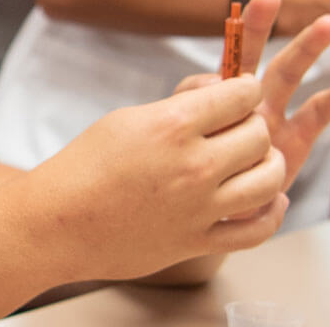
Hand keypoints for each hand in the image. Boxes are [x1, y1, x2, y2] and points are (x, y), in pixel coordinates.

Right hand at [29, 77, 291, 280]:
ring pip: (269, 178)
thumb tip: (222, 95)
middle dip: (253, 123)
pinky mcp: (198, 241)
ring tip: (256, 160)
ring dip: (269, 163)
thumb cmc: (85, 166)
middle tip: (237, 127)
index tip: (238, 93)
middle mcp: (193, 166)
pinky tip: (270, 199)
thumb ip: (180, 107)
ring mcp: (199, 207)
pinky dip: (272, 212)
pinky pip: (257, 229)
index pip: (242, 94)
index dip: (245, 88)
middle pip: (259, 133)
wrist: (56, 223)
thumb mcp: (129, 118)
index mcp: (172, 125)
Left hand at [176, 0, 329, 185]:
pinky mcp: (295, 140)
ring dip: (307, 49)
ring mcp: (270, 118)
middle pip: (249, 58)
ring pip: (288, 76)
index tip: (208, 96)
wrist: (219, 216)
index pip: (205, 82)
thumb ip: (194, 137)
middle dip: (258, 27)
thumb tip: (213, 118)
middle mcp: (240, 105)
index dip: (204, 89)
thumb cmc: (196, 185)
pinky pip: (317, 114)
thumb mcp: (185, 162)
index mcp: (207, 106)